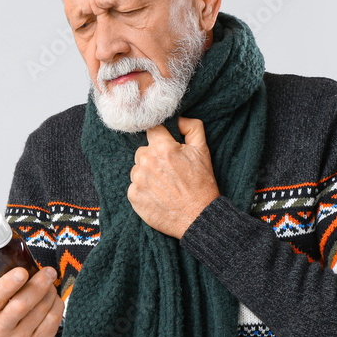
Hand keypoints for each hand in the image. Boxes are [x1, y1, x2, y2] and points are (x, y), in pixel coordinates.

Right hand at [0, 259, 62, 336]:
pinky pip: (54, 318)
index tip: (22, 272)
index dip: (10, 283)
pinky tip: (54, 299)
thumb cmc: (7, 320)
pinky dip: (57, 304)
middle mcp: (0, 329)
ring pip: (41, 309)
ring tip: (50, 284)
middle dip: (38, 284)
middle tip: (48, 271)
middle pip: (22, 304)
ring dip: (50, 292)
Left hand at [127, 116, 220, 238]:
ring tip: (164, 185)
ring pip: (137, 168)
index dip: (160, 138)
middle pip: (143, 151)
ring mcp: (138, 180)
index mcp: (163, 148)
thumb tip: (179, 118)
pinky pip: (134, 186)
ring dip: (147, 174)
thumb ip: (192, 127)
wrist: (198, 218)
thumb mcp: (203, 151)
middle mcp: (147, 161)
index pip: (152, 131)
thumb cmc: (202, 184)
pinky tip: (157, 195)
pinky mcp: (133, 196)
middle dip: (154, 157)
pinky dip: (143, 189)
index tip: (166, 147)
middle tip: (169, 171)